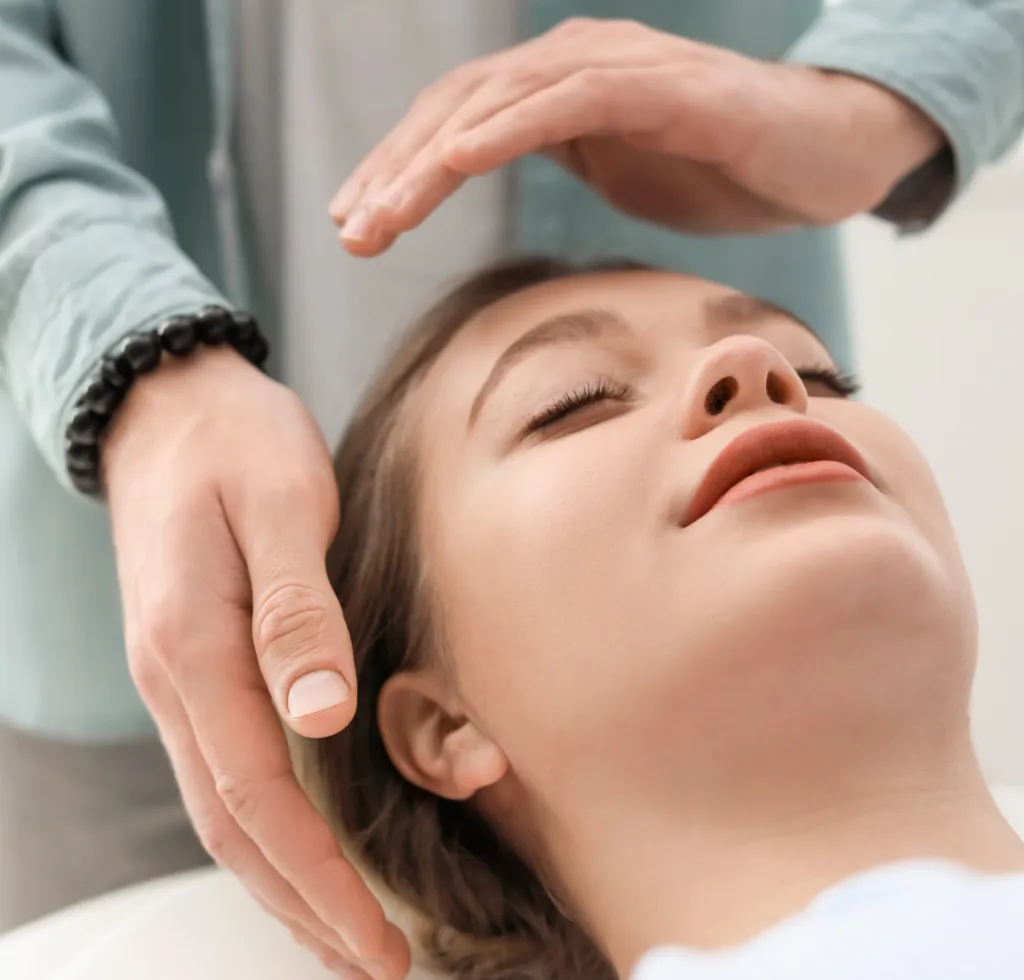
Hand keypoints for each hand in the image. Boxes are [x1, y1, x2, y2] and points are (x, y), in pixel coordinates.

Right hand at [103, 346, 409, 979]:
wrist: (171, 407)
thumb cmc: (237, 444)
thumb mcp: (282, 506)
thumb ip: (300, 612)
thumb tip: (320, 718)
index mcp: (194, 649)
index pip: (257, 797)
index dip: (318, 877)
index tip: (375, 940)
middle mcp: (175, 681)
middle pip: (234, 827)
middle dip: (303, 906)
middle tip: (369, 969)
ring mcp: (178, 677)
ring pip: (224, 810)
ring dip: (281, 883)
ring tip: (337, 940)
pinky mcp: (197, 664)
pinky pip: (225, 770)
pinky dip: (265, 830)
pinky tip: (296, 850)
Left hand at [330, 17, 943, 250]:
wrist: (826, 154)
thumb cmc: (725, 169)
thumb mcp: (624, 174)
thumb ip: (568, 164)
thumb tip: (516, 185)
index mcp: (559, 91)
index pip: (457, 124)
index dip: (400, 172)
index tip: (355, 224)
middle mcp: (577, 64)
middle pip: (459, 108)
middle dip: (394, 171)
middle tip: (348, 229)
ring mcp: (621, 67)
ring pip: (499, 101)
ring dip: (432, 158)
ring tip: (382, 213)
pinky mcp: (665, 86)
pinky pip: (571, 99)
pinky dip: (509, 126)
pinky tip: (459, 159)